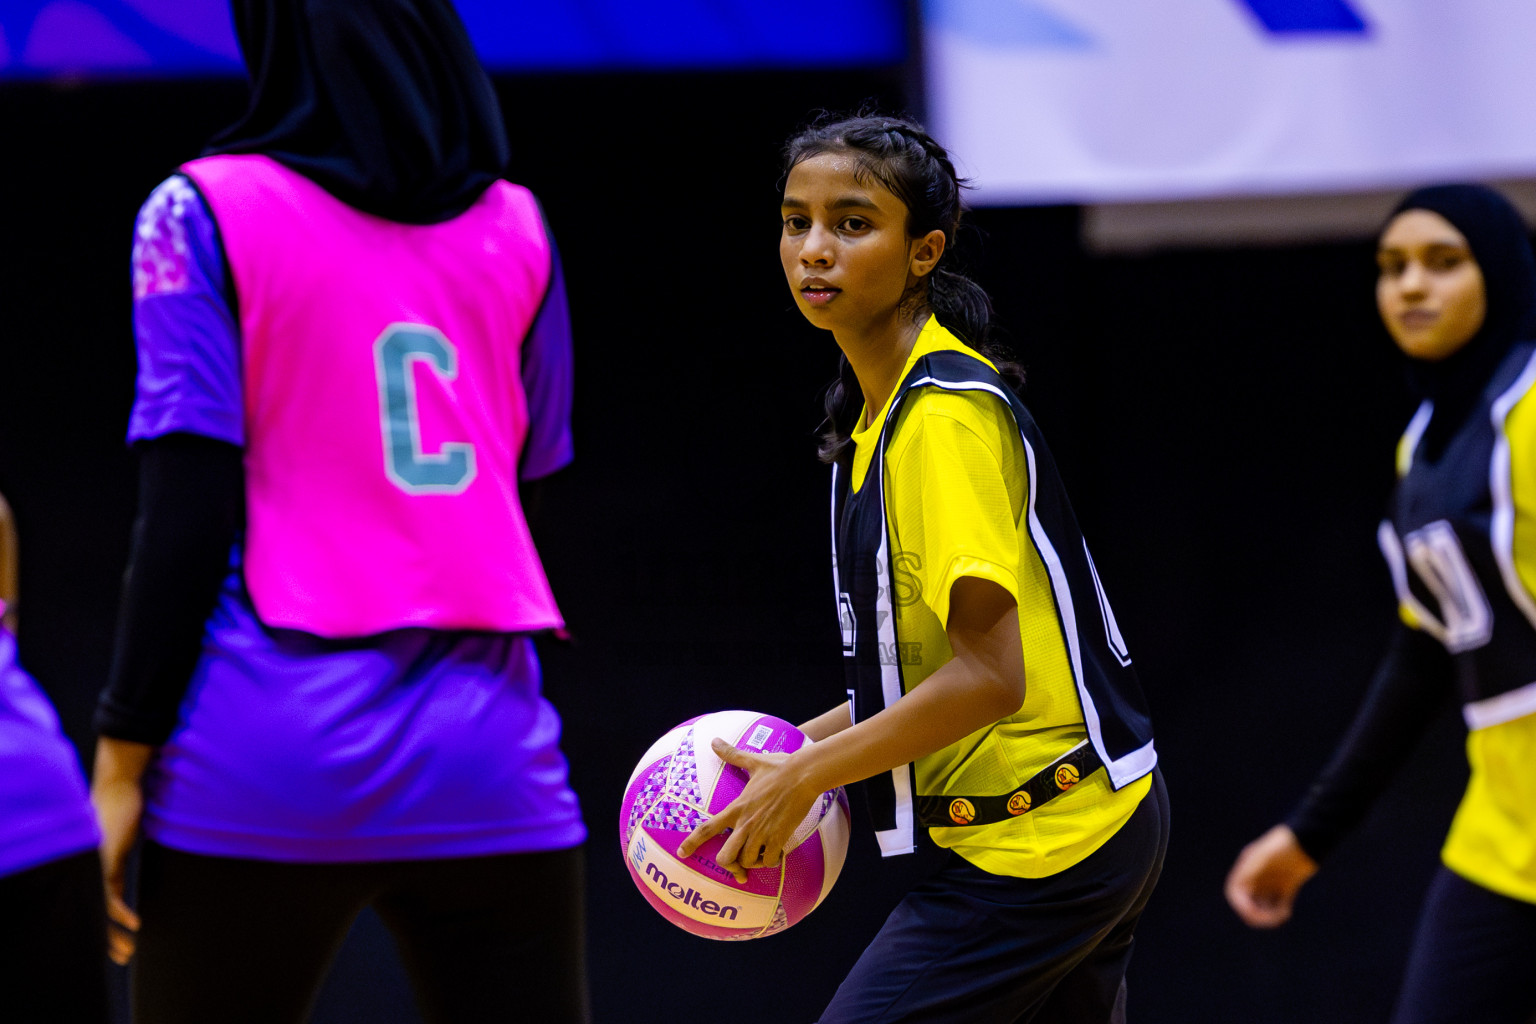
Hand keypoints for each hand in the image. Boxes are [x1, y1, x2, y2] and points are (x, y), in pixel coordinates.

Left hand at [91, 737, 153, 964]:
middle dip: (110, 935)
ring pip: (101, 908)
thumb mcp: (137, 825)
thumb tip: (163, 837)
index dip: (115, 920)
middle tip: (122, 954)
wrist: (119, 782)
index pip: (106, 899)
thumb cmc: (130, 798)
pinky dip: (119, 912)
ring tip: (125, 950)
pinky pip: (108, 894)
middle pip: (99, 909)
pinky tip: (132, 923)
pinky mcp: (103, 860)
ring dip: (112, 932)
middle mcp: (97, 867)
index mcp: (105, 861)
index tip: (129, 935)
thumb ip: (140, 839)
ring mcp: (97, 864)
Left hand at [676, 738, 819, 883]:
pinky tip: (776, 852)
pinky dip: (771, 861)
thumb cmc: (779, 767)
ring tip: (760, 853)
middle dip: (729, 864)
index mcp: (736, 807)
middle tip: (738, 862)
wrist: (804, 774)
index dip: (692, 843)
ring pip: (748, 862)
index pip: (707, 828)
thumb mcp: (752, 761)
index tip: (682, 854)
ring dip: (753, 862)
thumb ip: (732, 755)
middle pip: (725, 857)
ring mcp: (762, 833)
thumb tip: (715, 741)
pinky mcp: (779, 838)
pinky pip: (770, 861)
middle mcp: (746, 824)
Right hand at [1225, 824, 1318, 928]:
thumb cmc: (1287, 844)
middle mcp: (1257, 875)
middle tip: (1271, 920)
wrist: (1310, 839)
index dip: (1241, 905)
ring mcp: (1271, 881)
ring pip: (1262, 905)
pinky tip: (1287, 912)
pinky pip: (1278, 904)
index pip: (1235, 892)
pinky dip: (1280, 911)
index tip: (1254, 913)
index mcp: (1248, 867)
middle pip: (1248, 902)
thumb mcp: (1267, 855)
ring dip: (1268, 915)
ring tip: (1282, 915)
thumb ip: (1252, 870)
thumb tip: (1238, 889)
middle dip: (1256, 914)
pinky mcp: (1286, 885)